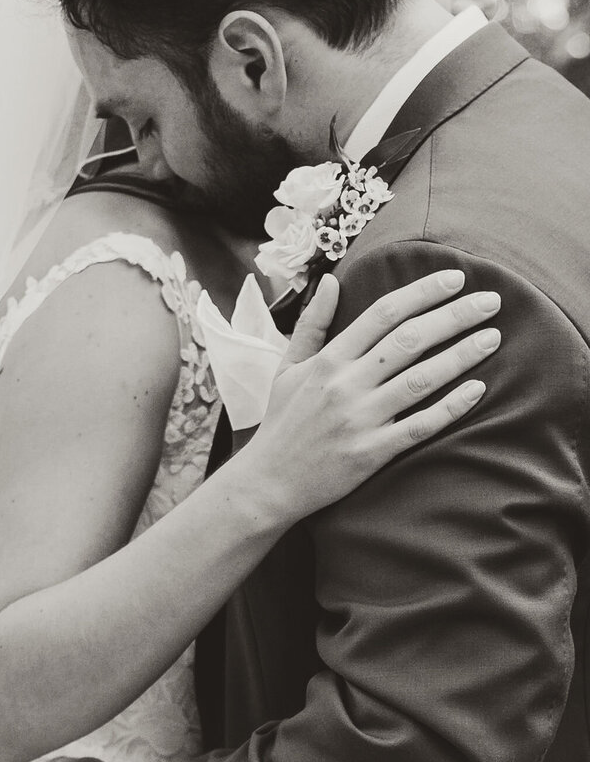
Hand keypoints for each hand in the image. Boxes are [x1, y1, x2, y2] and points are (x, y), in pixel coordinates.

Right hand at [242, 269, 499, 522]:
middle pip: (409, 339)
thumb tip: (330, 280)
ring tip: (493, 338)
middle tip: (490, 301)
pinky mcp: (372, 452)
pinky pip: (420, 425)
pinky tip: (477, 389)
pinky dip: (450, 407)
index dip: (423, 292)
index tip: (456, 279)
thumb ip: (312, 323)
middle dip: (454, 316)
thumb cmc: (282, 422)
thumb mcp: (287, 367)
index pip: (383, 314)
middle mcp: (345, 384)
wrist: (268, 482)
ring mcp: (360, 419)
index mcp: (328, 360)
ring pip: (421, 379)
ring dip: (461, 355)